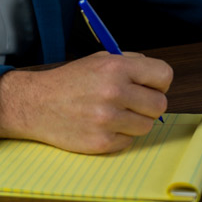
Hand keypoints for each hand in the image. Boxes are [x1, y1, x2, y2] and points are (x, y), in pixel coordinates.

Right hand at [0, 52, 172, 153]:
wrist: (37, 104)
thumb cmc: (70, 81)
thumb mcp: (100, 59)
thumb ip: (131, 64)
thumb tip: (160, 79)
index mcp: (116, 67)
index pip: (164, 75)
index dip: (159, 83)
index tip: (150, 86)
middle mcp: (114, 92)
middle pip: (160, 105)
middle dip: (149, 104)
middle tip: (133, 103)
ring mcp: (107, 119)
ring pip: (147, 125)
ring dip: (135, 121)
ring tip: (115, 114)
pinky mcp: (102, 142)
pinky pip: (129, 141)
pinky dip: (120, 135)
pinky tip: (102, 125)